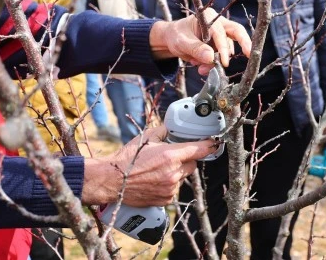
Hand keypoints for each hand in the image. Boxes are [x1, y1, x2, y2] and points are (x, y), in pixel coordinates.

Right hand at [82, 126, 216, 206]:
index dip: (209, 146)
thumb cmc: (127, 158)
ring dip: (176, 172)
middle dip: (186, 159)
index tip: (214, 143)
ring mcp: (170, 187)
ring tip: (157, 170)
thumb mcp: (145, 138)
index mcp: (171, 155)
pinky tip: (154, 180)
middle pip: (192, 164)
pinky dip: (169, 184)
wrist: (112, 181)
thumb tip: (172, 127)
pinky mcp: (166, 198)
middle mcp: (173, 172)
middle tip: (171, 157)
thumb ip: (163, 131)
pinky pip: (174, 188)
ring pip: (183, 177)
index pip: (199, 150)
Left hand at [149, 8, 251, 74]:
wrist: (171, 40)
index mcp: (209, 17)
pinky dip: (214, 64)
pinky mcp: (219, 44)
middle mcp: (218, 23)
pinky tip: (201, 67)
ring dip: (218, 61)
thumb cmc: (175, 36)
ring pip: (228, 48)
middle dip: (244, 43)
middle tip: (250, 55)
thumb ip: (195, 49)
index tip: (223, 62)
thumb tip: (211, 57)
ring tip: (201, 69)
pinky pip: (222, 55)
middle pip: (237, 31)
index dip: (223, 48)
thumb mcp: (181, 42)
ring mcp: (220, 34)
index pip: (222, 32)